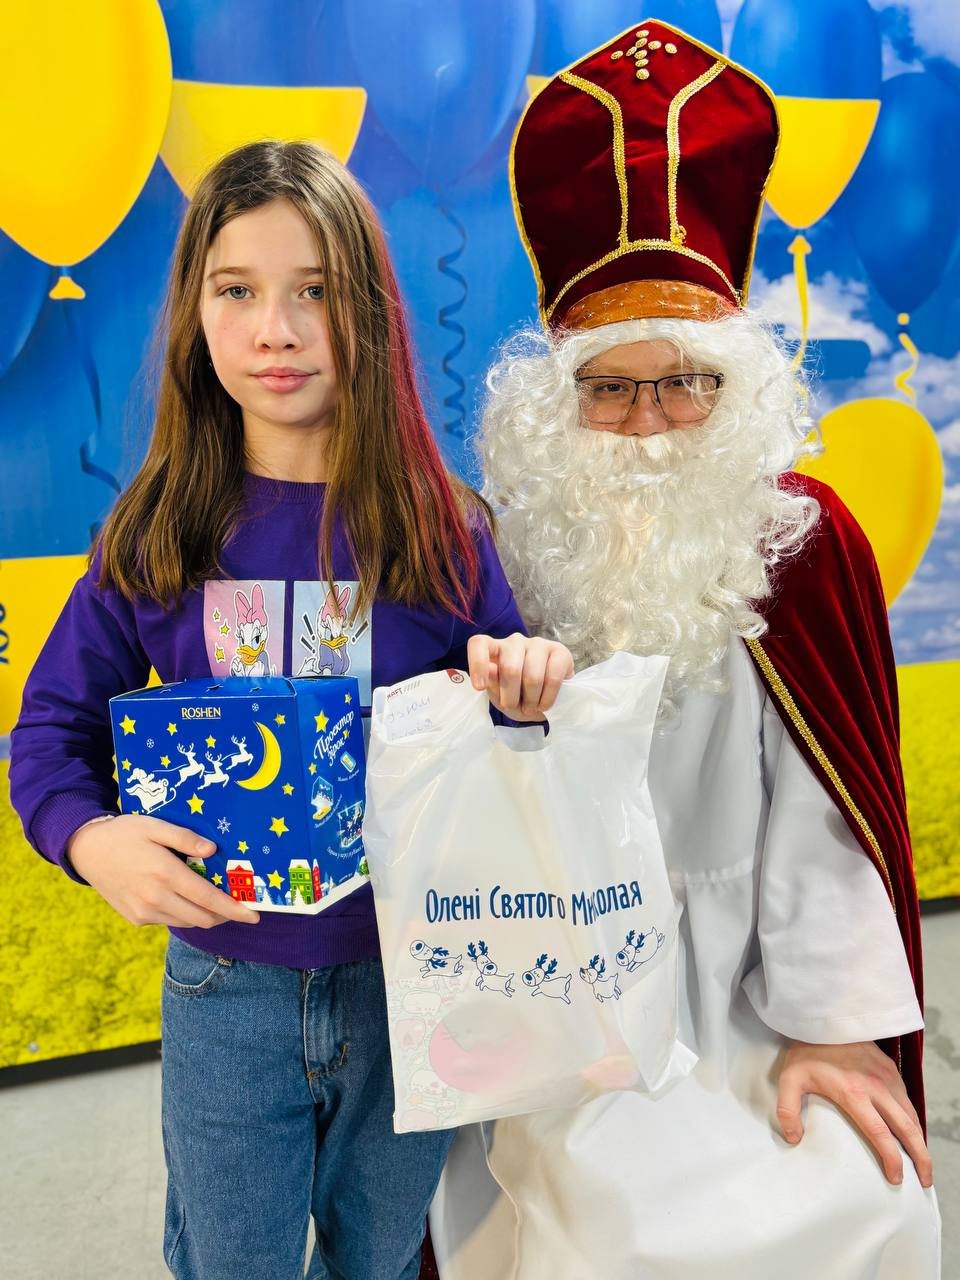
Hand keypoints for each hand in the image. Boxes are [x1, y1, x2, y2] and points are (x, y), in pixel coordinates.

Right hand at [67, 814, 259, 929]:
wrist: (87, 851)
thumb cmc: (125, 833)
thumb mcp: (155, 826)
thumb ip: (186, 839)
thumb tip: (213, 851)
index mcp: (164, 874)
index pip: (209, 899)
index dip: (235, 910)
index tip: (254, 916)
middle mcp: (155, 898)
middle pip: (202, 918)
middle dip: (225, 916)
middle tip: (239, 905)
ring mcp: (144, 912)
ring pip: (187, 923)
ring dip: (205, 916)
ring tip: (216, 901)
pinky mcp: (136, 918)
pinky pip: (169, 920)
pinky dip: (183, 914)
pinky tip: (185, 897)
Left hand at [467, 633, 573, 721]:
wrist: (543, 701)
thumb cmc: (517, 695)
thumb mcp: (499, 695)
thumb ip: (492, 683)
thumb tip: (489, 670)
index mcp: (494, 648)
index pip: (479, 643)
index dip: (477, 663)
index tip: (480, 687)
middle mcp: (515, 641)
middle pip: (510, 668)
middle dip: (511, 696)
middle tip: (513, 707)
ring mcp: (538, 644)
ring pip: (532, 676)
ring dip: (531, 700)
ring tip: (530, 708)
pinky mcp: (560, 652)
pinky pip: (553, 678)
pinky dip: (547, 698)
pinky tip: (544, 705)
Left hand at [776, 1040, 932, 1187]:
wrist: (824, 1019)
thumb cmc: (807, 1051)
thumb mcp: (789, 1080)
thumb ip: (788, 1110)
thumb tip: (793, 1138)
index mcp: (854, 1093)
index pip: (881, 1134)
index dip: (892, 1159)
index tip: (896, 1178)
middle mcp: (877, 1087)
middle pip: (907, 1129)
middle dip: (921, 1158)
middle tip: (925, 1180)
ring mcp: (887, 1076)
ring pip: (912, 1115)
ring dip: (921, 1140)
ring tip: (923, 1161)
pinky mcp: (890, 1068)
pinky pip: (907, 1100)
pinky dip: (913, 1119)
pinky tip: (911, 1131)